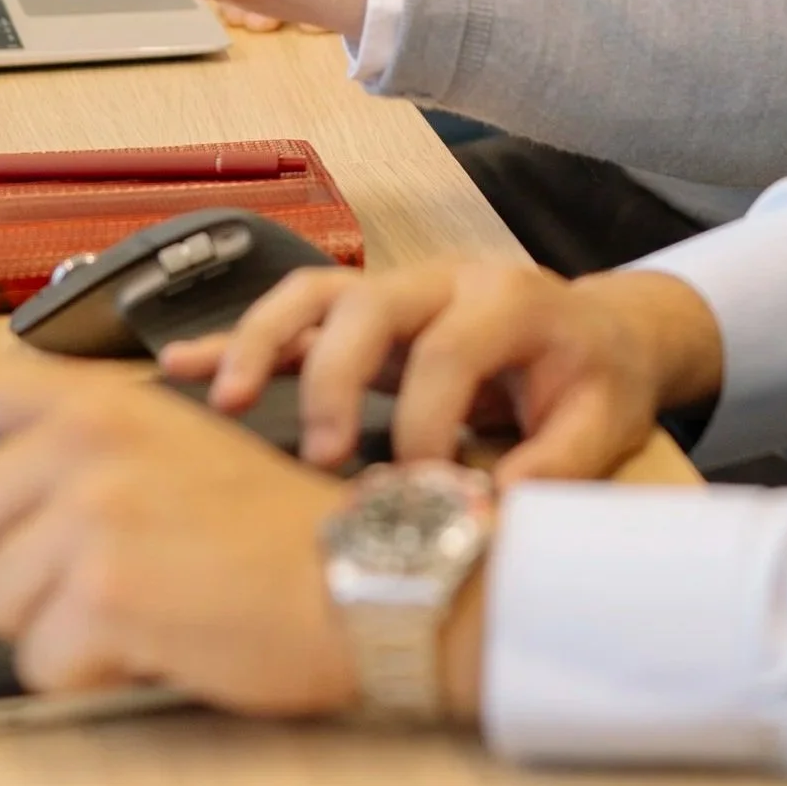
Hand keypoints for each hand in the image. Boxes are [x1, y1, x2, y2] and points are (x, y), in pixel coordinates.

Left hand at [0, 357, 486, 718]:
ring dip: (58, 625)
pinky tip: (157, 638)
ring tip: (148, 604)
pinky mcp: (102, 589)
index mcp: (109, 405)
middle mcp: (90, 446)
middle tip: (110, 571)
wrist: (367, 574)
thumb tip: (8, 505)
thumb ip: (94, 456)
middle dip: (16, 565)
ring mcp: (93, 514)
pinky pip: (39, 661)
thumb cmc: (286, 531)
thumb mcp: (188, 451)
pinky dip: (90, 670)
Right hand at [160, 261, 724, 484]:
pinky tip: (181, 365)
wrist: (601, 333)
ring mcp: (400, 291)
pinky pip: (292, 314)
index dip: (429, 424)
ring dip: (264, 342)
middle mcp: (446, 281)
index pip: (450, 352)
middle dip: (335, 377)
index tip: (425, 486)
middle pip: (369, 304)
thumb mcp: (605, 421)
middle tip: (325, 454)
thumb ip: (557, 462)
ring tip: (226, 399)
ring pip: (316, 294)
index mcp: (510, 299)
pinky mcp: (366, 315)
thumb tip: (490, 505)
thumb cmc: (596, 379)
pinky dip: (237, 337)